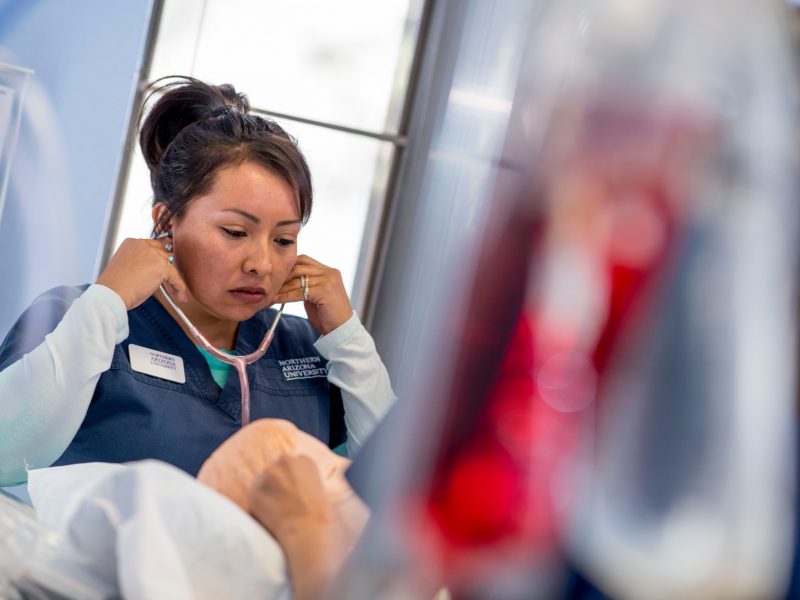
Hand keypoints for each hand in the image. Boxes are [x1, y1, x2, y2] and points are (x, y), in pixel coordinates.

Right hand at [96, 237, 187, 309]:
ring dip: (173, 278)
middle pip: (163, 252)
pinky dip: (179, 288)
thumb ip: (139, 262)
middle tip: (170, 280)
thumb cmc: (113, 285)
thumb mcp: (124, 266)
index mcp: (131, 243)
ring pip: (171, 264)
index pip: (151, 246)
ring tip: (175, 291)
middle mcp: (143, 244)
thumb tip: (151, 269)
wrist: (111, 294)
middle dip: (167, 266)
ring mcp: (154, 254)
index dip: (157, 258)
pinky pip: (176, 278)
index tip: (161, 268)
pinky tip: (180, 296)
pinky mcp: (162, 267)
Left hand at [249, 454, 349, 599]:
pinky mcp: (254, 491)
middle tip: (284, 503)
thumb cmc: (322, 516)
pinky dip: (258, 508)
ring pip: (262, 482)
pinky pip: (253, 497)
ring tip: (278, 512)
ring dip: (266, 495)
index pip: (290, 464)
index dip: (291, 480)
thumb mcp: (323, 488)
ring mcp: (268, 475)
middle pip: (275, 469)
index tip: (294, 493)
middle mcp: (285, 461)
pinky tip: (270, 517)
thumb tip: (298, 484)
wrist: (310, 532)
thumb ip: (307, 479)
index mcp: (304, 459)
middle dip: (276, 484)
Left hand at [274, 255, 352, 334]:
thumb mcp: (316, 295)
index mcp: (328, 271)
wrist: (342, 330)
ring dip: (282, 287)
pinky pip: (299, 291)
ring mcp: (328, 280)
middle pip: (299, 266)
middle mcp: (330, 272)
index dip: (288, 267)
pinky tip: (277, 300)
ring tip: (270, 294)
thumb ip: (305, 285)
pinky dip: (286, 296)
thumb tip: (284, 281)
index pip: (304, 260)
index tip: (275, 277)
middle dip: (283, 276)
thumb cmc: (328, 315)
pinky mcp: (324, 291)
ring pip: (298, 279)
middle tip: (269, 285)